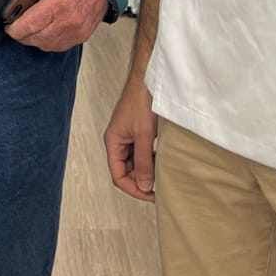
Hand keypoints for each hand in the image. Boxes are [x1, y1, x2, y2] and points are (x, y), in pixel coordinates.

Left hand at [7, 0, 107, 50]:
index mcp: (60, 2)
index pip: (31, 24)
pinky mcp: (83, 35)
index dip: (15, 28)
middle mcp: (69, 20)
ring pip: (48, 45)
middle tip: (14, 28)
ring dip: (34, 40)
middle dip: (22, 35)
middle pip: (37, 37)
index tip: (8, 26)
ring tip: (27, 31)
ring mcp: (77, 30)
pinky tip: (43, 34)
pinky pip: (60, 46)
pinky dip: (49, 43)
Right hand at [104, 77, 158, 201]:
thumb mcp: (144, 136)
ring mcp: (128, 136)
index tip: (151, 195)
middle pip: (126, 171)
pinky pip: (141, 153)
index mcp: (113, 142)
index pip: (118, 176)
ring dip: (147, 170)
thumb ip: (144, 163)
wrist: (148, 79)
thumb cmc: (141, 102)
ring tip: (162, 175)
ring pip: (135, 162)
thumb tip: (144, 186)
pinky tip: (162, 160)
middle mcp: (118, 141)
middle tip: (160, 187)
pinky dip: (151, 159)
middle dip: (141, 180)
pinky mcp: (137, 131)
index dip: (134, 189)